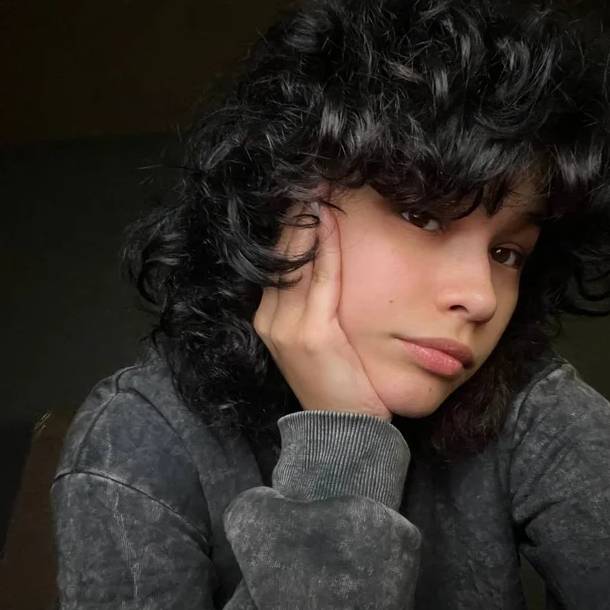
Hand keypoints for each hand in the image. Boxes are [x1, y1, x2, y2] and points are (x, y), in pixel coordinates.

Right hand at [254, 200, 392, 421]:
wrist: (340, 434)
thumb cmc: (338, 386)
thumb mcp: (318, 343)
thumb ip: (315, 308)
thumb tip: (331, 267)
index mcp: (268, 320)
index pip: (276, 261)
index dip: (288, 224)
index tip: (304, 191)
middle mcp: (269, 319)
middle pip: (279, 253)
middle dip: (295, 212)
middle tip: (312, 175)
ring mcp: (285, 327)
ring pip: (295, 259)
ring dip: (307, 218)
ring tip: (320, 184)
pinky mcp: (310, 334)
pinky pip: (319, 278)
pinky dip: (324, 245)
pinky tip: (330, 217)